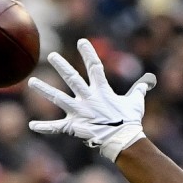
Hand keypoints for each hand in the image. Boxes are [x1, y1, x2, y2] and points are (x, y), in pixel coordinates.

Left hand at [27, 38, 155, 160]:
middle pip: (72, 78)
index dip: (88, 53)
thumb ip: (140, 88)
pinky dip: (44, 127)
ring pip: (58, 98)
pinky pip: (57, 127)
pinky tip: (31, 125)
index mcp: (102, 91)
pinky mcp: (73, 127)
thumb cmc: (129, 121)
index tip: (81, 41)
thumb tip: (150, 80)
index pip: (95, 67)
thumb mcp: (136, 102)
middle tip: (51, 56)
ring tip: (31, 82)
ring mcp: (79, 112)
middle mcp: (87, 99)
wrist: (122, 140)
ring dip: (44, 90)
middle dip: (61, 66)